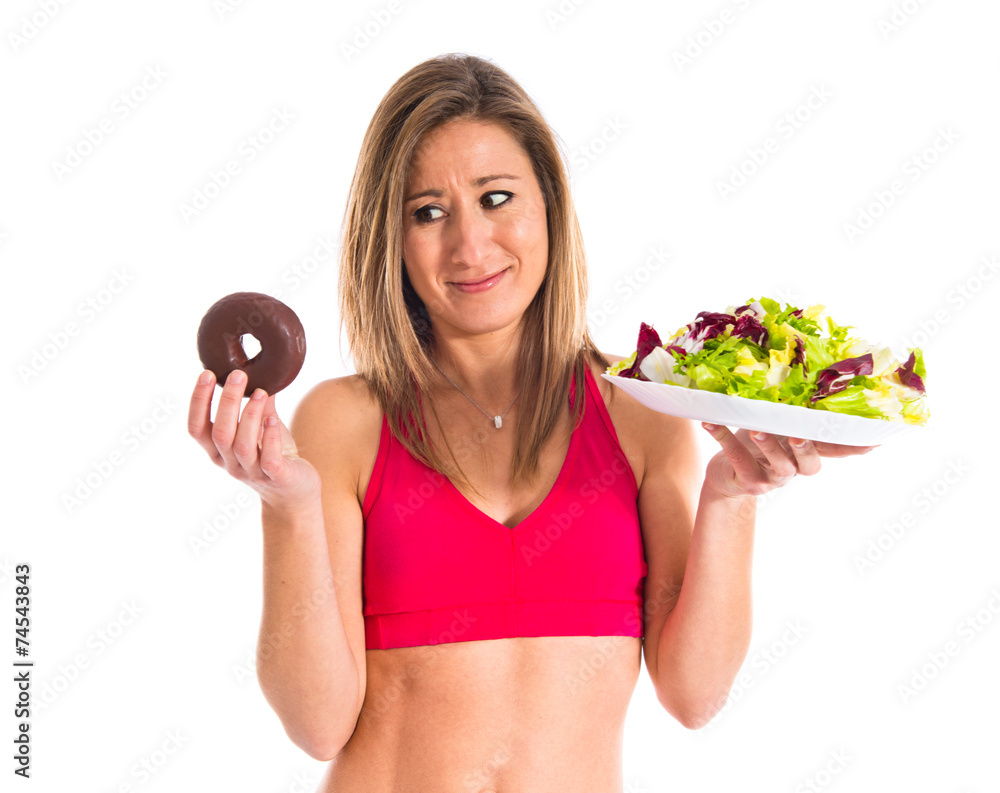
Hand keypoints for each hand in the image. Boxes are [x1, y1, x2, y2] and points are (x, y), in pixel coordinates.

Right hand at [187, 369, 322, 512]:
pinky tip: (273, 420)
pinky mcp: (276, 477)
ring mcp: (252, 473)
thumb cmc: (275, 456)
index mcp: (219, 451)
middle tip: (238, 374)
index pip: (197, 428)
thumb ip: (259, 404)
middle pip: (220, 433)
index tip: (207, 374)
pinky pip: (268, 459)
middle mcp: (230, 463)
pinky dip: (270, 438)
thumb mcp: (264, 428)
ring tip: (261, 392)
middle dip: (226, 402)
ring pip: (241, 445)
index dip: (198, 402)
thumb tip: (262, 371)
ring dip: (249, 416)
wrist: (295, 494)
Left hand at [700, 423, 875, 498]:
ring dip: (768, 446)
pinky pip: (736, 459)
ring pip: (777, 465)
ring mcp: (772, 478)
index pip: (836, 450)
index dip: (854, 447)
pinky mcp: (747, 481)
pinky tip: (711, 422)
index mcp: (807, 452)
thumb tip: (806, 375)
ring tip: (756, 430)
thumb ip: (793, 413)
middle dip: (806, 448)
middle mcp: (795, 468)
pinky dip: (722, 439)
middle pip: (809, 463)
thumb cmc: (758, 443)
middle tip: (798, 434)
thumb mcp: (779, 426)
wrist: (727, 477)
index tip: (875, 441)